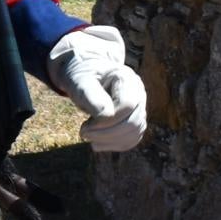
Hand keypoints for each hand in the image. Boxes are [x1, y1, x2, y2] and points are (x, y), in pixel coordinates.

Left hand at [48, 25, 147, 152]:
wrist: (86, 74)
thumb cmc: (82, 76)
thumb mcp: (80, 81)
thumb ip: (92, 96)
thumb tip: (106, 115)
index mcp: (127, 79)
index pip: (127, 107)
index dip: (107, 121)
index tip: (85, 125)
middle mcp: (138, 93)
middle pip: (133, 123)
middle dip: (107, 134)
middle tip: (83, 133)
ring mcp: (139, 107)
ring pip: (134, 133)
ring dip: (110, 141)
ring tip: (88, 136)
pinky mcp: (135, 120)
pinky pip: (132, 139)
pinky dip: (115, 145)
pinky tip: (97, 143)